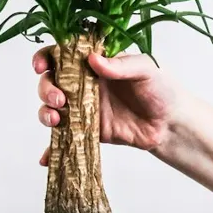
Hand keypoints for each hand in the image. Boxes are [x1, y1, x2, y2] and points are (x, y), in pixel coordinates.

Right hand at [33, 47, 182, 162]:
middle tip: (59, 99)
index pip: (63, 55)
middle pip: (51, 81)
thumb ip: (121, 65)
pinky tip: (45, 157)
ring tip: (55, 120)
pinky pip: (64, 138)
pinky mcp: (87, 131)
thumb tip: (94, 60)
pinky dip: (51, 148)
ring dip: (45, 112)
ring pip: (52, 108)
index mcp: (95, 63)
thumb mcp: (146, 69)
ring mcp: (83, 108)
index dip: (46, 58)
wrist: (171, 124)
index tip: (41, 66)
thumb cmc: (162, 90)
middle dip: (46, 89)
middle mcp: (84, 84)